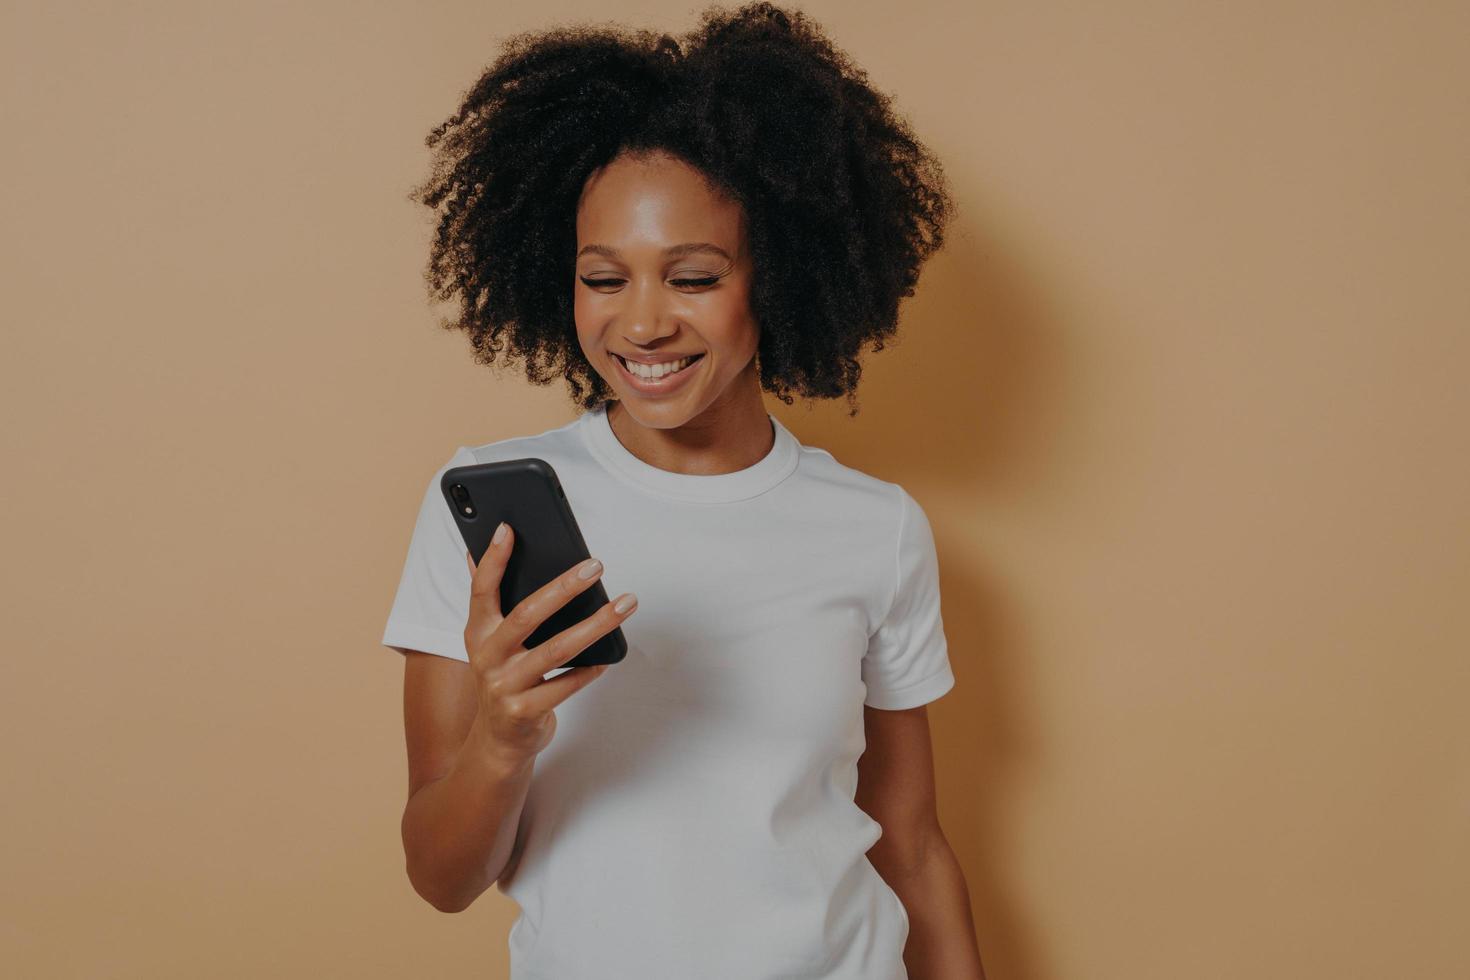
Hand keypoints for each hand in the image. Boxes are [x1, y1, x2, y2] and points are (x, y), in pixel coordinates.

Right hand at [461, 522, 634, 767]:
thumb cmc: (503, 678)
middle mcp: (487, 658)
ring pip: (556, 650)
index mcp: (477, 633)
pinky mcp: (525, 712)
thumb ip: (486, 600)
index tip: (509, 528)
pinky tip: (610, 655)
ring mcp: (505, 686)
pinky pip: (565, 686)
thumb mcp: (487, 642)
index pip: (481, 590)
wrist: (497, 742)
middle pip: (527, 615)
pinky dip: (589, 669)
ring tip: (625, 604)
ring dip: (595, 625)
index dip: (493, 559)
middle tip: (596, 566)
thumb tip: (473, 552)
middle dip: (563, 587)